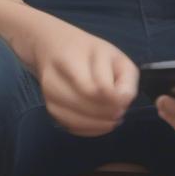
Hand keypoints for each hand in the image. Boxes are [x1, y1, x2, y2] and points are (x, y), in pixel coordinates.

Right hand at [21, 11, 138, 137]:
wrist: (53, 46)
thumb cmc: (89, 52)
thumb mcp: (114, 56)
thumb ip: (126, 81)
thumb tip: (122, 105)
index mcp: (70, 58)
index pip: (94, 89)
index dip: (114, 98)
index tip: (122, 95)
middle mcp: (54, 77)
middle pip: (87, 106)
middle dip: (109, 112)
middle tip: (119, 108)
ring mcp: (49, 96)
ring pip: (78, 121)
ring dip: (100, 123)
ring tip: (110, 114)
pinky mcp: (50, 109)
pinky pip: (73, 127)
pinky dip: (91, 129)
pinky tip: (99, 120)